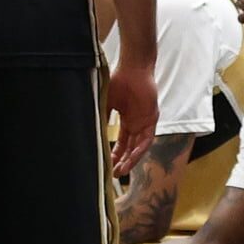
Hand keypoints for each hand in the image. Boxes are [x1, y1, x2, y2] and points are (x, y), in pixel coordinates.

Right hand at [107, 60, 158, 176]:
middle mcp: (137, 123)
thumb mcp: (106, 103)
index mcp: (127, 120)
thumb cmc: (119, 82)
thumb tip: (91, 134)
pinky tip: (132, 158)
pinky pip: (147, 138)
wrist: (133, 68)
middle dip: (122, 161)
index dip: (115, 154)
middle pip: (130, 148)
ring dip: (131, 159)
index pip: (121, 143)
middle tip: (114, 174)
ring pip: (139, 146)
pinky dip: (140, 148)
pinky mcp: (152, 119)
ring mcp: (145, 122)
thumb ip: (102, 118)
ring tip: (122, 170)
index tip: (107, 165)